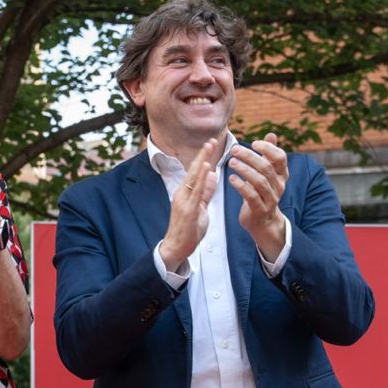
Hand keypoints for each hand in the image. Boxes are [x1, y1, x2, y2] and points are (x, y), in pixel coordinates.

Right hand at [159, 139, 218, 269]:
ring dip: (202, 161)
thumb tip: (211, 176)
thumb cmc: (188, 230)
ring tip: (209, 148)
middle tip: (211, 139)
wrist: (175, 247)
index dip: (203, 157)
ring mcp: (183, 201)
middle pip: (193, 170)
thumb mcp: (200, 208)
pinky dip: (201, 179)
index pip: (195, 172)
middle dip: (203, 154)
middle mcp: (182, 193)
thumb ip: (205, 192)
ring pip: (194, 177)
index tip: (211, 144)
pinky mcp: (187, 210)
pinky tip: (207, 170)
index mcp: (185, 192)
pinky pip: (196, 192)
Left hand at [229, 133, 288, 260]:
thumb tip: (271, 134)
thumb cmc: (261, 192)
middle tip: (234, 150)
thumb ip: (269, 154)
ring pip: (259, 181)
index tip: (253, 143)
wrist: (262, 221)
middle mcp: (279, 186)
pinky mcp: (260, 210)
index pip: (280, 157)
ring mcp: (270, 198)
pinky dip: (241, 186)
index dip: (268, 148)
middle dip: (250, 157)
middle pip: (266, 167)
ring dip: (244, 170)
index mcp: (281, 174)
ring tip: (231, 162)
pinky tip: (231, 179)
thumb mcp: (267, 173)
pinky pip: (251, 196)